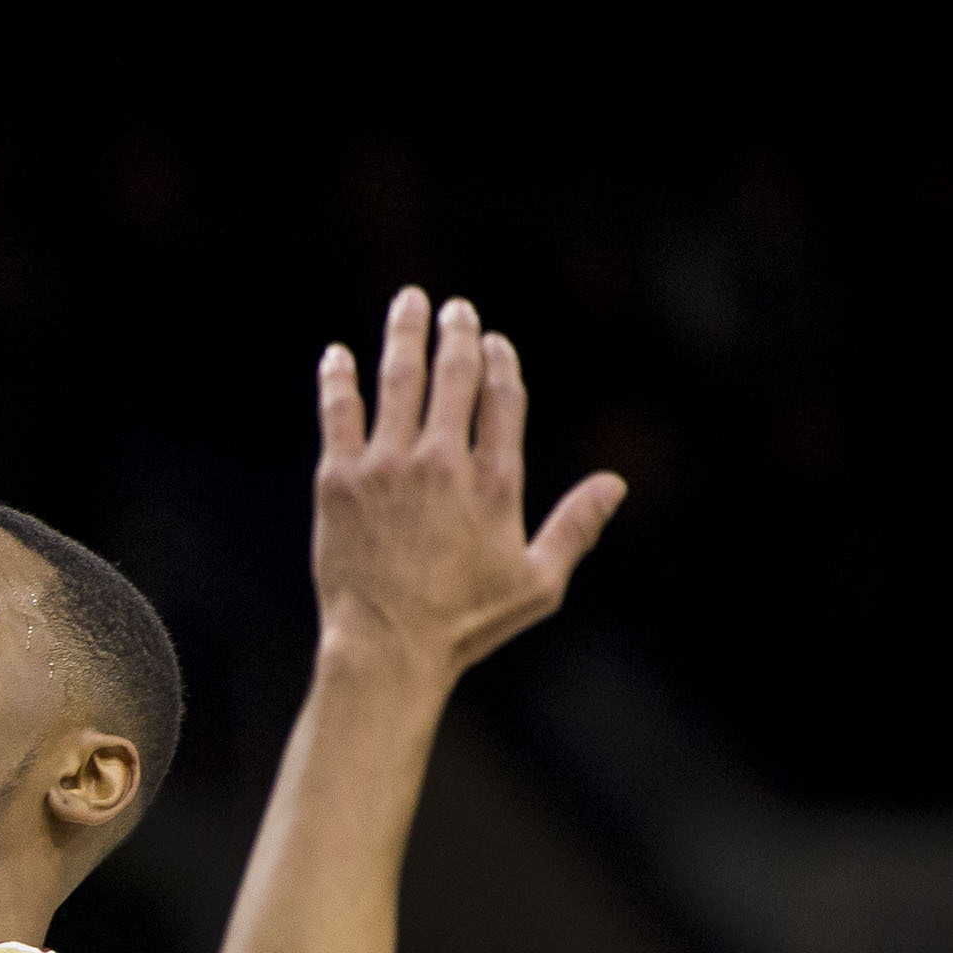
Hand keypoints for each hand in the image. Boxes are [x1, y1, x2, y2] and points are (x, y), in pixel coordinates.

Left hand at [312, 290, 622, 677]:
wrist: (386, 648)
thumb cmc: (464, 625)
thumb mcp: (537, 583)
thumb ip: (575, 527)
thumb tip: (615, 483)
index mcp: (494, 482)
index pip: (502, 399)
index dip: (500, 364)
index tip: (494, 342)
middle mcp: (443, 461)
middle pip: (453, 376)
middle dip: (456, 334)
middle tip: (454, 309)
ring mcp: (388, 466)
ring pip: (399, 381)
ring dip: (404, 335)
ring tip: (408, 304)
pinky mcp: (340, 479)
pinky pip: (340, 413)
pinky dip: (340, 379)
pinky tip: (338, 355)